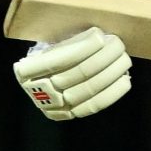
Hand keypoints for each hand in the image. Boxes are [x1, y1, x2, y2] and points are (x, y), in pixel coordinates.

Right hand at [13, 27, 130, 119]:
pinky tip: (124, 79)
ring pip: (89, 89)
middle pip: (78, 73)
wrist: (42, 79)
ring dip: (112, 71)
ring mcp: (55, 107)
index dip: (81, 48)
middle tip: (117, 43)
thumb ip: (67, 41)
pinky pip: (94, 105)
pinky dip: (113, 92)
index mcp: (26, 71)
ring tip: (124, 58)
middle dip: (103, 57)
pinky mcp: (70, 115)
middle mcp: (38, 92)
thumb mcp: (49, 43)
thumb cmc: (50, 54)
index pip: (56, 60)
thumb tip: (97, 35)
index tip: (99, 36)